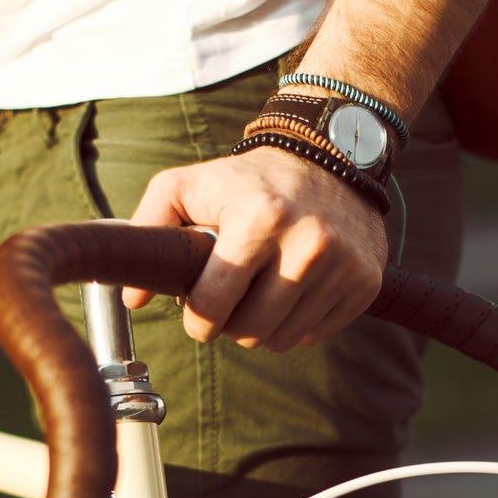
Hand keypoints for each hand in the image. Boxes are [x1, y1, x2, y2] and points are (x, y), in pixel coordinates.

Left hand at [122, 147, 387, 351]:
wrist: (332, 157)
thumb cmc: (251, 179)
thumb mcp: (190, 184)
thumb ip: (150, 229)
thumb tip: (133, 297)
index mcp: (258, 218)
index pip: (214, 306)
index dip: (197, 321)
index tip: (197, 315)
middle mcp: (306, 244)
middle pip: (249, 333)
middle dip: (231, 326)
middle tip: (230, 303)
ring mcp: (341, 266)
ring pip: (281, 341)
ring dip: (263, 328)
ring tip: (260, 295)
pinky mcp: (364, 283)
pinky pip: (314, 335)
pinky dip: (296, 324)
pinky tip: (292, 292)